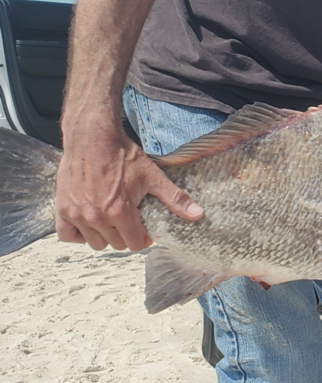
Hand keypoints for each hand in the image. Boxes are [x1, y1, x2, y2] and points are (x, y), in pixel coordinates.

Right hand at [56, 112, 203, 251]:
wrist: (92, 137)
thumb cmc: (122, 155)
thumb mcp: (153, 176)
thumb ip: (175, 199)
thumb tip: (198, 214)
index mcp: (119, 213)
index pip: (135, 245)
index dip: (143, 238)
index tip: (144, 228)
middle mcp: (96, 218)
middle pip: (116, 245)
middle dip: (125, 236)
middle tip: (128, 220)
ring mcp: (77, 214)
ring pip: (95, 243)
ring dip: (104, 235)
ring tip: (111, 219)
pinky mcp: (62, 208)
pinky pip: (67, 235)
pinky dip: (77, 234)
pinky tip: (89, 222)